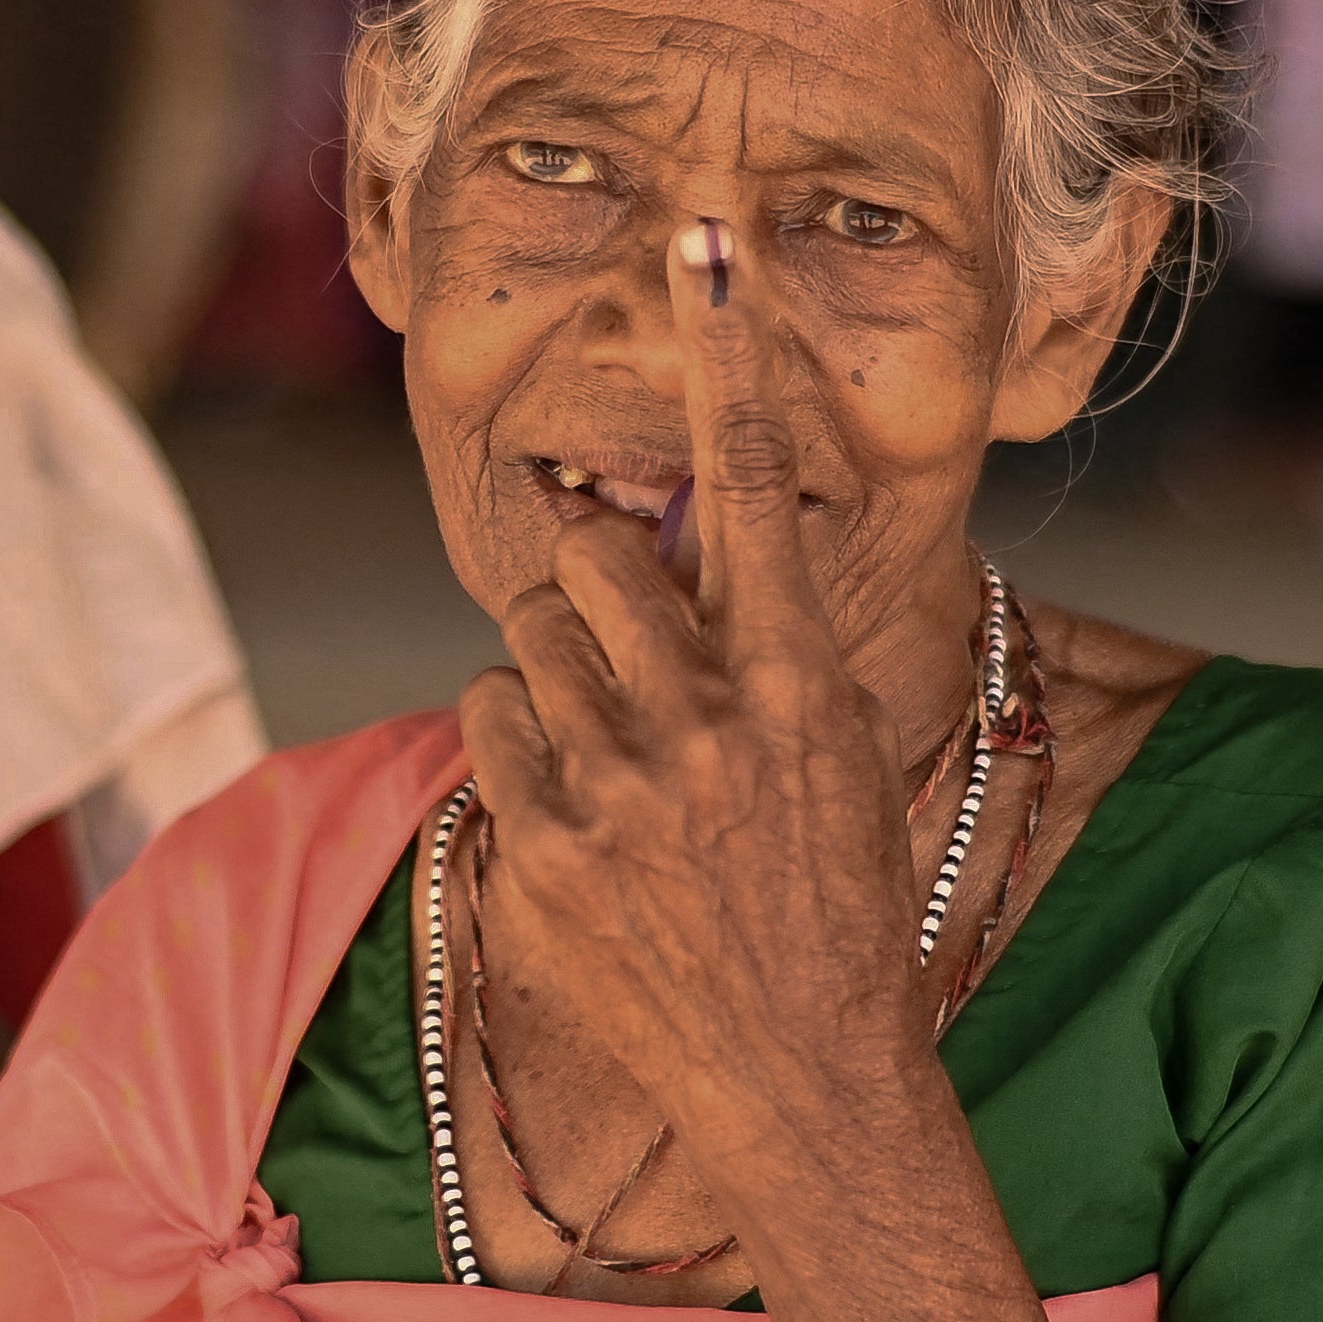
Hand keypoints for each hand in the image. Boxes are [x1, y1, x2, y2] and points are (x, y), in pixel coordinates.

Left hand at [455, 219, 935, 1196]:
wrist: (808, 1078)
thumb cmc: (830, 907)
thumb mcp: (834, 758)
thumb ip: (765, 644)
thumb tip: (702, 535)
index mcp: (800, 684)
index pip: (760, 484)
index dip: (729, 355)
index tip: (706, 243)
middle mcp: (707, 720)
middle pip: (596, 551)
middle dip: (595, 572)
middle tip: (621, 635)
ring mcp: (619, 787)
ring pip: (531, 632)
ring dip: (558, 667)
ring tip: (610, 747)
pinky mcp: (543, 848)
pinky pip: (489, 721)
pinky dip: (518, 741)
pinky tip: (571, 802)